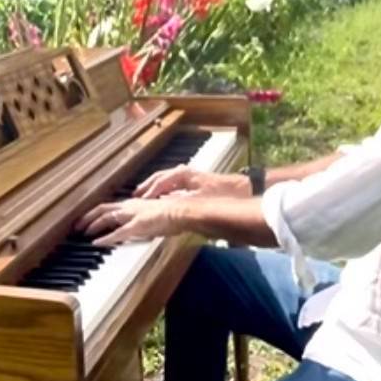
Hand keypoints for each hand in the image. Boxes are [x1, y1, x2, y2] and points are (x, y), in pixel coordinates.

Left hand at [76, 197, 180, 245]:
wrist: (183, 212)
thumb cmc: (174, 214)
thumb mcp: (156, 216)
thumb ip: (145, 220)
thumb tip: (141, 226)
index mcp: (135, 204)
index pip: (111, 207)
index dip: (97, 213)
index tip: (88, 219)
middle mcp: (131, 206)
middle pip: (103, 208)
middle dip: (88, 217)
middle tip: (77, 226)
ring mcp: (133, 215)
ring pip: (106, 217)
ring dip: (92, 224)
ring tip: (81, 232)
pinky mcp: (137, 225)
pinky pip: (117, 233)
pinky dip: (105, 238)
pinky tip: (97, 243)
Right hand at [134, 165, 248, 199]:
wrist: (244, 188)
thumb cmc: (224, 193)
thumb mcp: (200, 201)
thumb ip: (180, 204)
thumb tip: (165, 208)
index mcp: (183, 174)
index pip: (160, 181)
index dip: (149, 192)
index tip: (139, 201)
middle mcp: (185, 172)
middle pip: (160, 178)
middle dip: (148, 187)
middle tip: (136, 196)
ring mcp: (191, 176)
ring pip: (167, 180)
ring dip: (155, 187)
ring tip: (145, 196)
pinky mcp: (196, 182)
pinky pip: (174, 184)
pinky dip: (165, 189)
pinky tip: (164, 198)